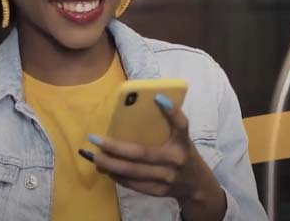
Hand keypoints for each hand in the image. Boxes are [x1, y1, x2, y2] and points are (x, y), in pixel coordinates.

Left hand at [80, 94, 225, 219]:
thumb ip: (169, 123)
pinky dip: (116, 176)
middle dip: (114, 147)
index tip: (157, 97)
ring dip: (109, 164)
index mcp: (182, 143)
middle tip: (94, 139)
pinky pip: (133, 184)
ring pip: (132, 172)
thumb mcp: (181, 137)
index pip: (180, 125)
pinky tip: (104, 168)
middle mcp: (175, 160)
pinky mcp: (158, 192)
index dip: (171, 111)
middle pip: (141, 154)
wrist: (197, 186)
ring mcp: (166, 179)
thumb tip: (148, 102)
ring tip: (92, 156)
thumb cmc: (183, 153)